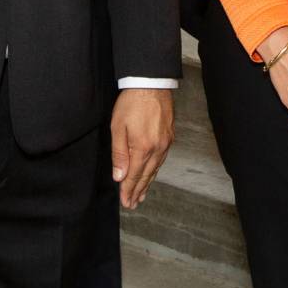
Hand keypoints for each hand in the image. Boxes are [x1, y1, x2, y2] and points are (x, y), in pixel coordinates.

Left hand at [108, 88, 173, 208]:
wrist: (151, 83)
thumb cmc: (132, 103)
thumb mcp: (118, 127)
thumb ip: (119, 154)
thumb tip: (120, 176)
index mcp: (143, 148)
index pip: (134, 175)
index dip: (129, 190)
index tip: (125, 202)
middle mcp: (157, 148)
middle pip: (146, 175)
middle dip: (138, 191)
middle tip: (133, 203)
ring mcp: (165, 143)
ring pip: (156, 168)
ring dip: (148, 183)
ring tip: (142, 194)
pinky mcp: (169, 136)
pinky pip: (162, 159)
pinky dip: (156, 170)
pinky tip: (152, 173)